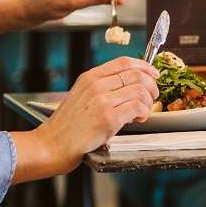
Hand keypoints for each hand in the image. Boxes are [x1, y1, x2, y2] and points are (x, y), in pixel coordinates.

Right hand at [31, 57, 159, 173]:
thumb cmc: (68, 125)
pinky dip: (144, 112)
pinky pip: (137, 107)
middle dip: (151, 85)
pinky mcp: (108, 118)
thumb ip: (101, 87)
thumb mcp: (80, 96)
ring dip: (148, 101)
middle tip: (153, 96)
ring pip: (140, 90)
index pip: (124, 62)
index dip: (144, 66)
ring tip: (144, 111)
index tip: (153, 73)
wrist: (52, 144)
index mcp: (90, 77)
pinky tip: (139, 119)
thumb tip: (130, 85)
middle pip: (136, 74)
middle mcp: (96, 86)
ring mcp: (102, 101)